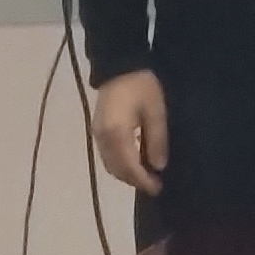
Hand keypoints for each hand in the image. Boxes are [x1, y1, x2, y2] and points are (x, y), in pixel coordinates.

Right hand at [92, 70, 167, 197]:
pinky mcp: (97, 130)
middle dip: (135, 180)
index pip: (129, 166)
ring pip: (110, 165)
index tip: (157, 188)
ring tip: (147, 176)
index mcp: (116, 133)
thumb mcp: (156, 111)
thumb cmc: (142, 86)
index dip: (143, 180)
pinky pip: (107, 156)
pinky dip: (120, 164)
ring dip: (127, 174)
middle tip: (155, 185)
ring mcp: (97, 135)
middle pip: (117, 169)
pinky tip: (135, 162)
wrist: (119, 66)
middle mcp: (102, 138)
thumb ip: (157, 139)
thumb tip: (158, 166)